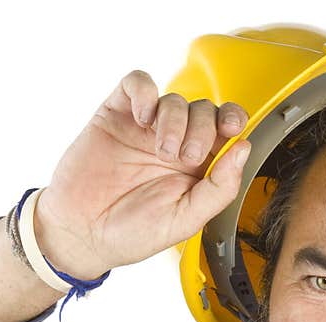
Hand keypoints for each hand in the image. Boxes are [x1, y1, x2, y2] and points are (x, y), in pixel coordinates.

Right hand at [34, 69, 250, 278]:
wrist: (81, 234)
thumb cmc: (131, 233)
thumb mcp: (184, 220)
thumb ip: (219, 189)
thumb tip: (244, 150)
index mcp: (196, 169)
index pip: (225, 131)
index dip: (233, 121)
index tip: (231, 129)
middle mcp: (174, 144)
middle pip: (204, 110)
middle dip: (202, 128)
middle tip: (185, 157)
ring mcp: (145, 128)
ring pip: (174, 99)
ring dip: (174, 120)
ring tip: (160, 150)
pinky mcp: (116, 115)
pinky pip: (137, 83)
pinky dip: (145, 92)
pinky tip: (142, 117)